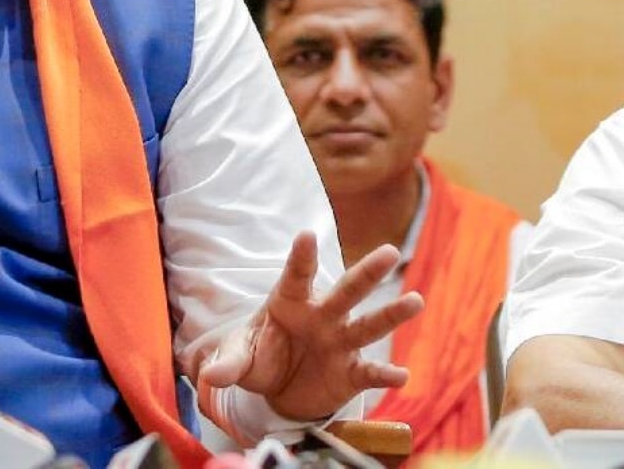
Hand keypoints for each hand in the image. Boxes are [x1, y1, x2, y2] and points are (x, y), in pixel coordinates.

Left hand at [199, 231, 423, 420]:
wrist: (279, 388)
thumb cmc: (259, 357)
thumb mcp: (239, 357)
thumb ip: (227, 364)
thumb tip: (209, 375)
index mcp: (290, 301)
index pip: (295, 275)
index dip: (301, 256)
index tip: (306, 235)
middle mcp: (322, 316)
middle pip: (346, 291)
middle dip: (366, 272)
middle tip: (390, 251)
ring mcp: (340, 342)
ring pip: (368, 325)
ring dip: (391, 314)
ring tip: (415, 300)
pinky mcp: (351, 372)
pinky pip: (370, 372)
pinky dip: (385, 374)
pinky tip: (402, 375)